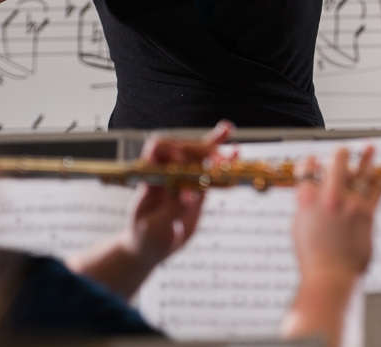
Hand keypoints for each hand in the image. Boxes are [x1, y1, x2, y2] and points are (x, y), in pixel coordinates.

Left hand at [121, 121, 233, 266]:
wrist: (152, 249)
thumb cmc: (144, 237)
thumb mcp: (153, 226)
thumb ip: (171, 209)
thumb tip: (190, 196)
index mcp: (150, 177)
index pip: (158, 151)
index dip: (171, 150)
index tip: (183, 159)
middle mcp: (168, 173)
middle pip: (184, 150)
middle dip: (201, 150)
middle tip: (219, 161)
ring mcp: (184, 180)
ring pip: (200, 156)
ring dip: (214, 146)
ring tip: (228, 131)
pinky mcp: (198, 189)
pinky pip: (212, 173)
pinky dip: (224, 162)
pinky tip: (235, 151)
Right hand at [282, 146, 380, 346]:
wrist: (330, 277)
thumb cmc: (313, 258)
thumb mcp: (299, 227)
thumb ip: (307, 207)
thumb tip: (311, 195)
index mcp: (306, 199)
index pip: (307, 168)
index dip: (311, 161)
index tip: (314, 160)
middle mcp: (328, 196)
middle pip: (337, 162)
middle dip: (341, 153)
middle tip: (343, 150)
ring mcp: (350, 203)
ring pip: (360, 170)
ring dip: (366, 156)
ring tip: (370, 146)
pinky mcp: (367, 213)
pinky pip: (378, 188)